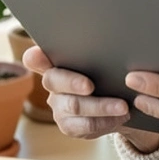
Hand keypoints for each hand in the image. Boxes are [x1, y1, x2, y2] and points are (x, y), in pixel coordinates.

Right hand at [22, 47, 158, 152]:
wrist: (119, 100)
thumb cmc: (108, 72)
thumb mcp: (104, 59)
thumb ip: (97, 50)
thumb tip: (113, 33)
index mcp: (56, 62)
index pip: (34, 58)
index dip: (35, 57)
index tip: (39, 54)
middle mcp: (52, 84)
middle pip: (53, 81)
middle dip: (73, 83)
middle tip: (91, 86)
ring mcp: (59, 106)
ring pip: (74, 106)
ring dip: (101, 106)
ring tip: (123, 106)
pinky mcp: (69, 125)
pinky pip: (85, 125)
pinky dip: (106, 121)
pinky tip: (122, 116)